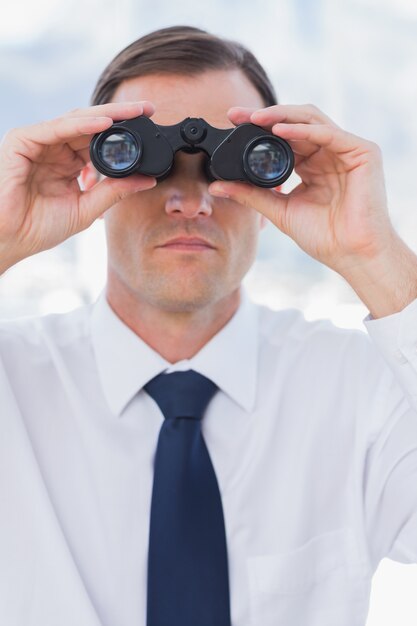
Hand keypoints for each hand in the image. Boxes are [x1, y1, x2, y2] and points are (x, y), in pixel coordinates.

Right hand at [0, 101, 156, 271]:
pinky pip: (56, 128)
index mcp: (68, 162)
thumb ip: (114, 192)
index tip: (149, 127)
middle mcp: (54, 148)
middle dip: (120, 116)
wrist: (9, 240)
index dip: (123, 133)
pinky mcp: (23, 141)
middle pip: (91, 124)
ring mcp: (38, 142)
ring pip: (76, 120)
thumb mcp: (87, 208)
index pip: (99, 140)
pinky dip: (82, 125)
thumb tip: (147, 180)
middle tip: (148, 109)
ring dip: (106, 114)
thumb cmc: (40, 227)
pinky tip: (105, 123)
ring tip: (132, 111)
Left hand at [208, 104, 393, 275]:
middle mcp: (329, 152)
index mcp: (312, 164)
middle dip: (265, 116)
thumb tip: (216, 186)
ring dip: (281, 116)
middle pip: (295, 122)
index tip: (232, 121)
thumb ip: (251, 195)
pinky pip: (329, 133)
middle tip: (236, 114)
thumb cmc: (323, 237)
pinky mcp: (364, 152)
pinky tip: (280, 131)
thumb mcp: (279, 210)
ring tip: (254, 118)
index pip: (284, 136)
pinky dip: (303, 130)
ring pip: (311, 119)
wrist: (351, 254)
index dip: (258, 127)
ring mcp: (347, 150)